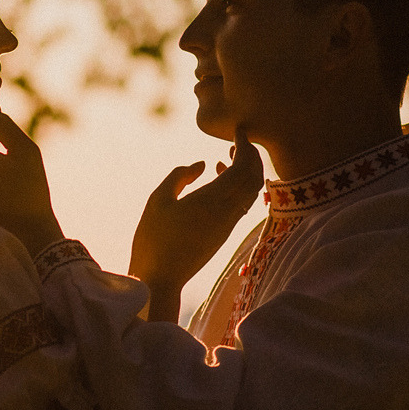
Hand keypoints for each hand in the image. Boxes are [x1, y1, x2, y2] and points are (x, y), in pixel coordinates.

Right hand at [129, 133, 263, 316]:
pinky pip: (242, 202)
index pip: (243, 166)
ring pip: (251, 191)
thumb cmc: (153, 239)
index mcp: (213, 200)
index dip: (245, 145)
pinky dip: (238, 185)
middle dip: (252, 156)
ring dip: (247, 171)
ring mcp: (228, 224)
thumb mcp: (158, 200)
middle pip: (255, 178)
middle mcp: (227, 212)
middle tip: (239, 139)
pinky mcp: (224, 233)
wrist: (160, 280)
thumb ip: (181, 176)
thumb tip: (203, 163)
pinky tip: (218, 178)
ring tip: (228, 156)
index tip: (238, 129)